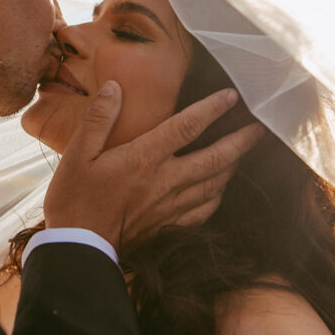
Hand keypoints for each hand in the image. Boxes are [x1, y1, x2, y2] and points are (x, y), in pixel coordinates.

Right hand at [43, 81, 262, 254]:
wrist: (78, 247)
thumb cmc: (74, 200)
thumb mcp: (76, 154)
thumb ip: (98, 119)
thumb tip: (114, 87)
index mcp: (143, 158)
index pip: (187, 126)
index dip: (212, 108)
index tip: (231, 95)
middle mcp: (164, 181)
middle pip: (214, 158)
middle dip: (241, 142)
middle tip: (260, 128)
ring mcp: (170, 206)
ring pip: (215, 184)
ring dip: (234, 166)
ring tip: (246, 153)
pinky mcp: (169, 226)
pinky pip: (205, 211)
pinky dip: (219, 197)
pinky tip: (221, 189)